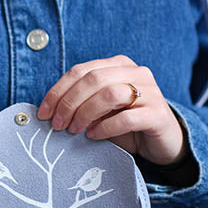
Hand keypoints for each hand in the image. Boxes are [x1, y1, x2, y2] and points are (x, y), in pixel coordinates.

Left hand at [37, 55, 189, 165]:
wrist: (163, 143)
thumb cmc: (126, 125)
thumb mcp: (100, 110)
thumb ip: (81, 103)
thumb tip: (50, 111)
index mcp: (118, 65)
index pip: (80, 70)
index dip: (58, 91)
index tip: (44, 113)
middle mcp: (136, 72)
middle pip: (94, 79)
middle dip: (69, 103)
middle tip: (58, 124)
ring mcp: (150, 92)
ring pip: (110, 94)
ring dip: (86, 113)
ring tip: (75, 130)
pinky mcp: (158, 114)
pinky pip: (127, 117)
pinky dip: (105, 127)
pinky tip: (94, 135)